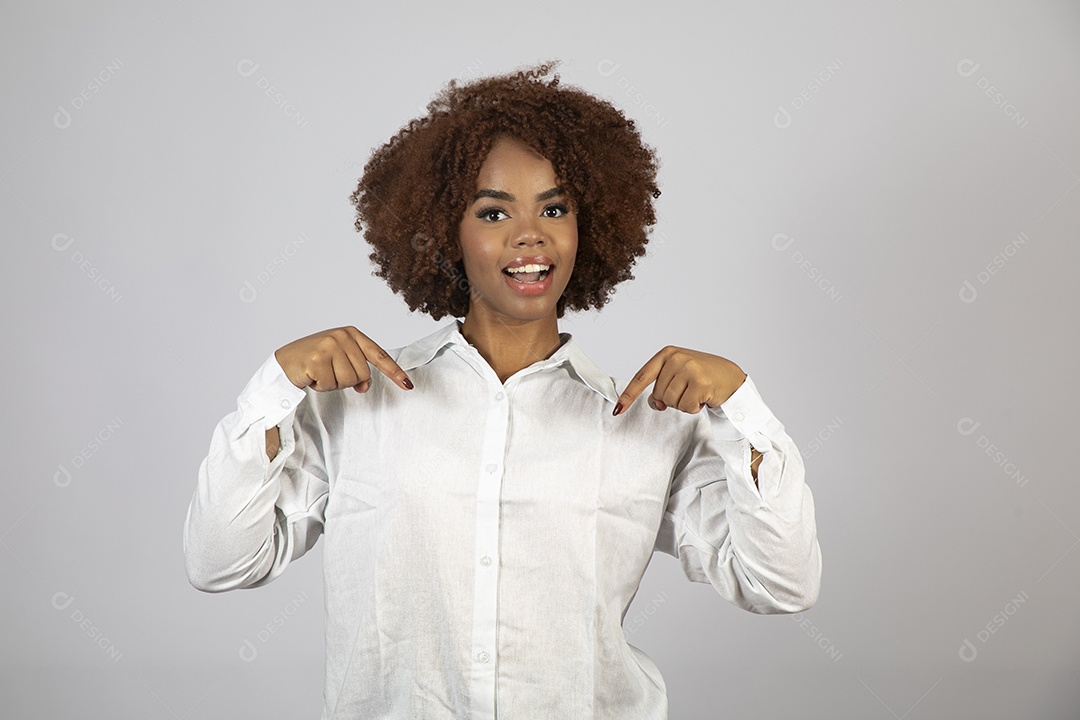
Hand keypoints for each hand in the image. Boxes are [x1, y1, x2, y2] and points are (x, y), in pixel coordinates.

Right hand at [274, 326, 413, 393]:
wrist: (285, 361)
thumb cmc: (315, 360)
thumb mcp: (340, 361)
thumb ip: (357, 370)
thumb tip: (365, 386)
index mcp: (352, 334)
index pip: (379, 355)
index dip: (394, 372)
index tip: (408, 385)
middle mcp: (342, 337)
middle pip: (363, 374)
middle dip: (347, 380)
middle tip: (330, 372)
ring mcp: (329, 346)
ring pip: (349, 381)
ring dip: (334, 384)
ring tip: (321, 373)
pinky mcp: (317, 359)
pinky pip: (331, 385)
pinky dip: (321, 386)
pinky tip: (312, 376)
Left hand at [613, 345, 745, 415]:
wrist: (732, 378)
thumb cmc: (703, 376)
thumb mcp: (678, 375)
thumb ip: (661, 385)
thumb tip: (652, 403)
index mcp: (667, 353)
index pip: (642, 377)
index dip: (629, 395)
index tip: (618, 409)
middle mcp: (677, 358)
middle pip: (658, 395)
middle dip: (670, 400)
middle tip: (687, 391)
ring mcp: (689, 369)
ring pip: (670, 402)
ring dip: (683, 404)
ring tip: (696, 393)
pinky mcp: (700, 382)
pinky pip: (686, 407)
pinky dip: (694, 408)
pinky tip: (703, 398)